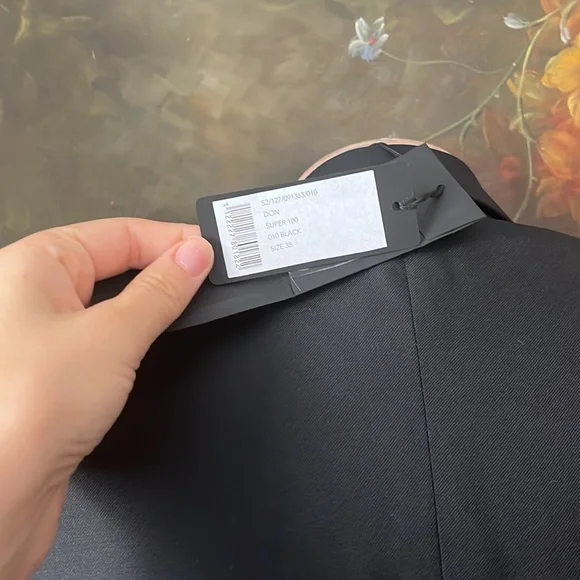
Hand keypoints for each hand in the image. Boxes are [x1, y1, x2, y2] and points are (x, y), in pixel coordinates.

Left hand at [0, 218, 213, 578]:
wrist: (0, 493)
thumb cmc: (32, 406)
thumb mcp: (114, 335)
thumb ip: (160, 292)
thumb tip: (194, 256)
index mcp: (34, 264)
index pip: (119, 234)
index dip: (170, 241)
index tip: (211, 253)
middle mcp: (32, 292)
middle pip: (115, 263)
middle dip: (164, 270)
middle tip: (211, 278)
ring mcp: (43, 332)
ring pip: (112, 300)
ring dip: (152, 302)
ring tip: (193, 304)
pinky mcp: (56, 368)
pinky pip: (105, 332)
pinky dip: (136, 331)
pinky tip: (157, 336)